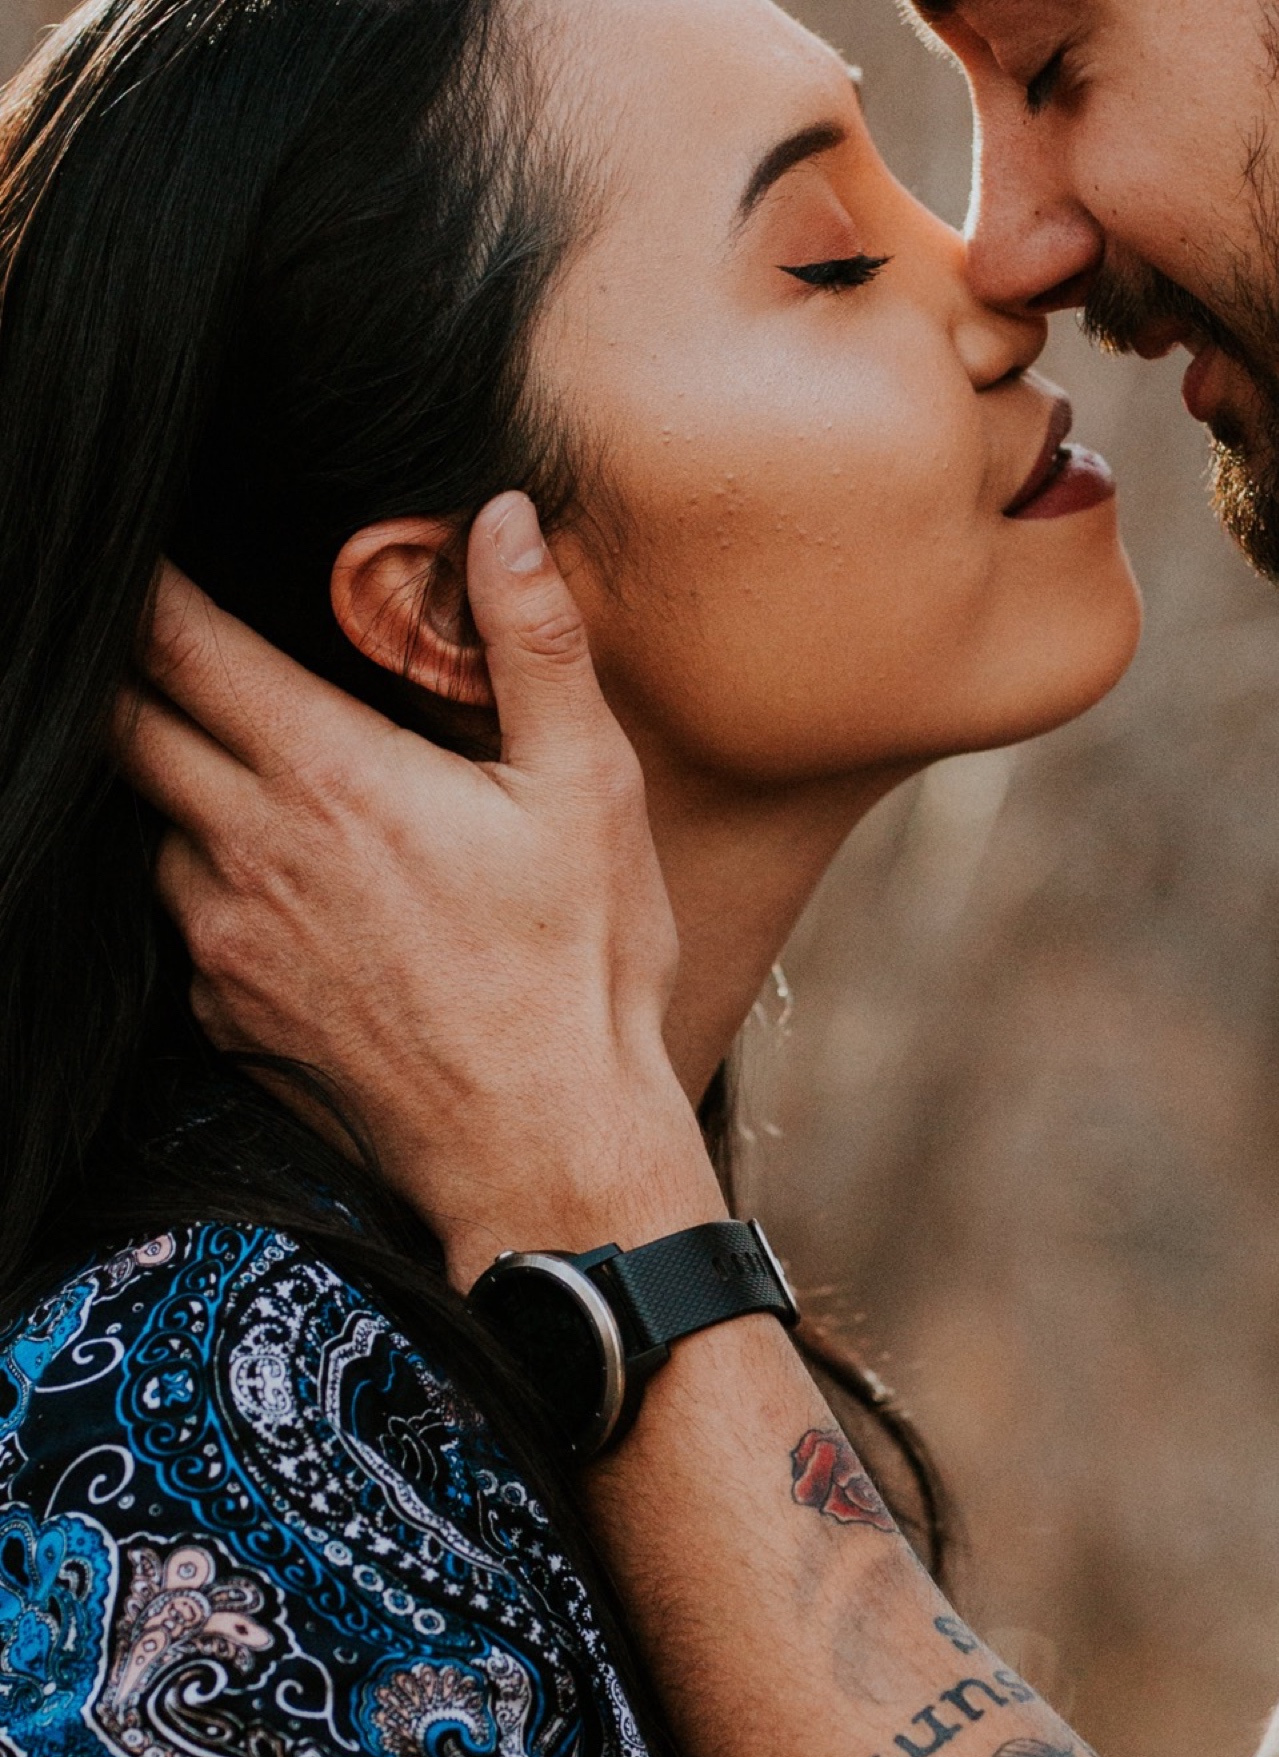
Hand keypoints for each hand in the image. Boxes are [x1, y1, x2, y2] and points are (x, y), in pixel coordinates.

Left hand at [120, 492, 719, 1285]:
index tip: (141, 549)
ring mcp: (226, 943)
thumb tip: (501, 516)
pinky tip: (300, 909)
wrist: (549, 1153)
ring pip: (154, 829)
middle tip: (178, 651)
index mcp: (326, 774)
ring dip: (186, 795)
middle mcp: (249, 852)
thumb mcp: (587, 790)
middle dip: (136, 676)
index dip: (146, 584)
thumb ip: (534, 642)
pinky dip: (221, 901)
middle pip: (124, 724)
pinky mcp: (228, 1017)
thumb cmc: (580, 976)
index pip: (177, 640)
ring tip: (265, 790)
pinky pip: (190, 930)